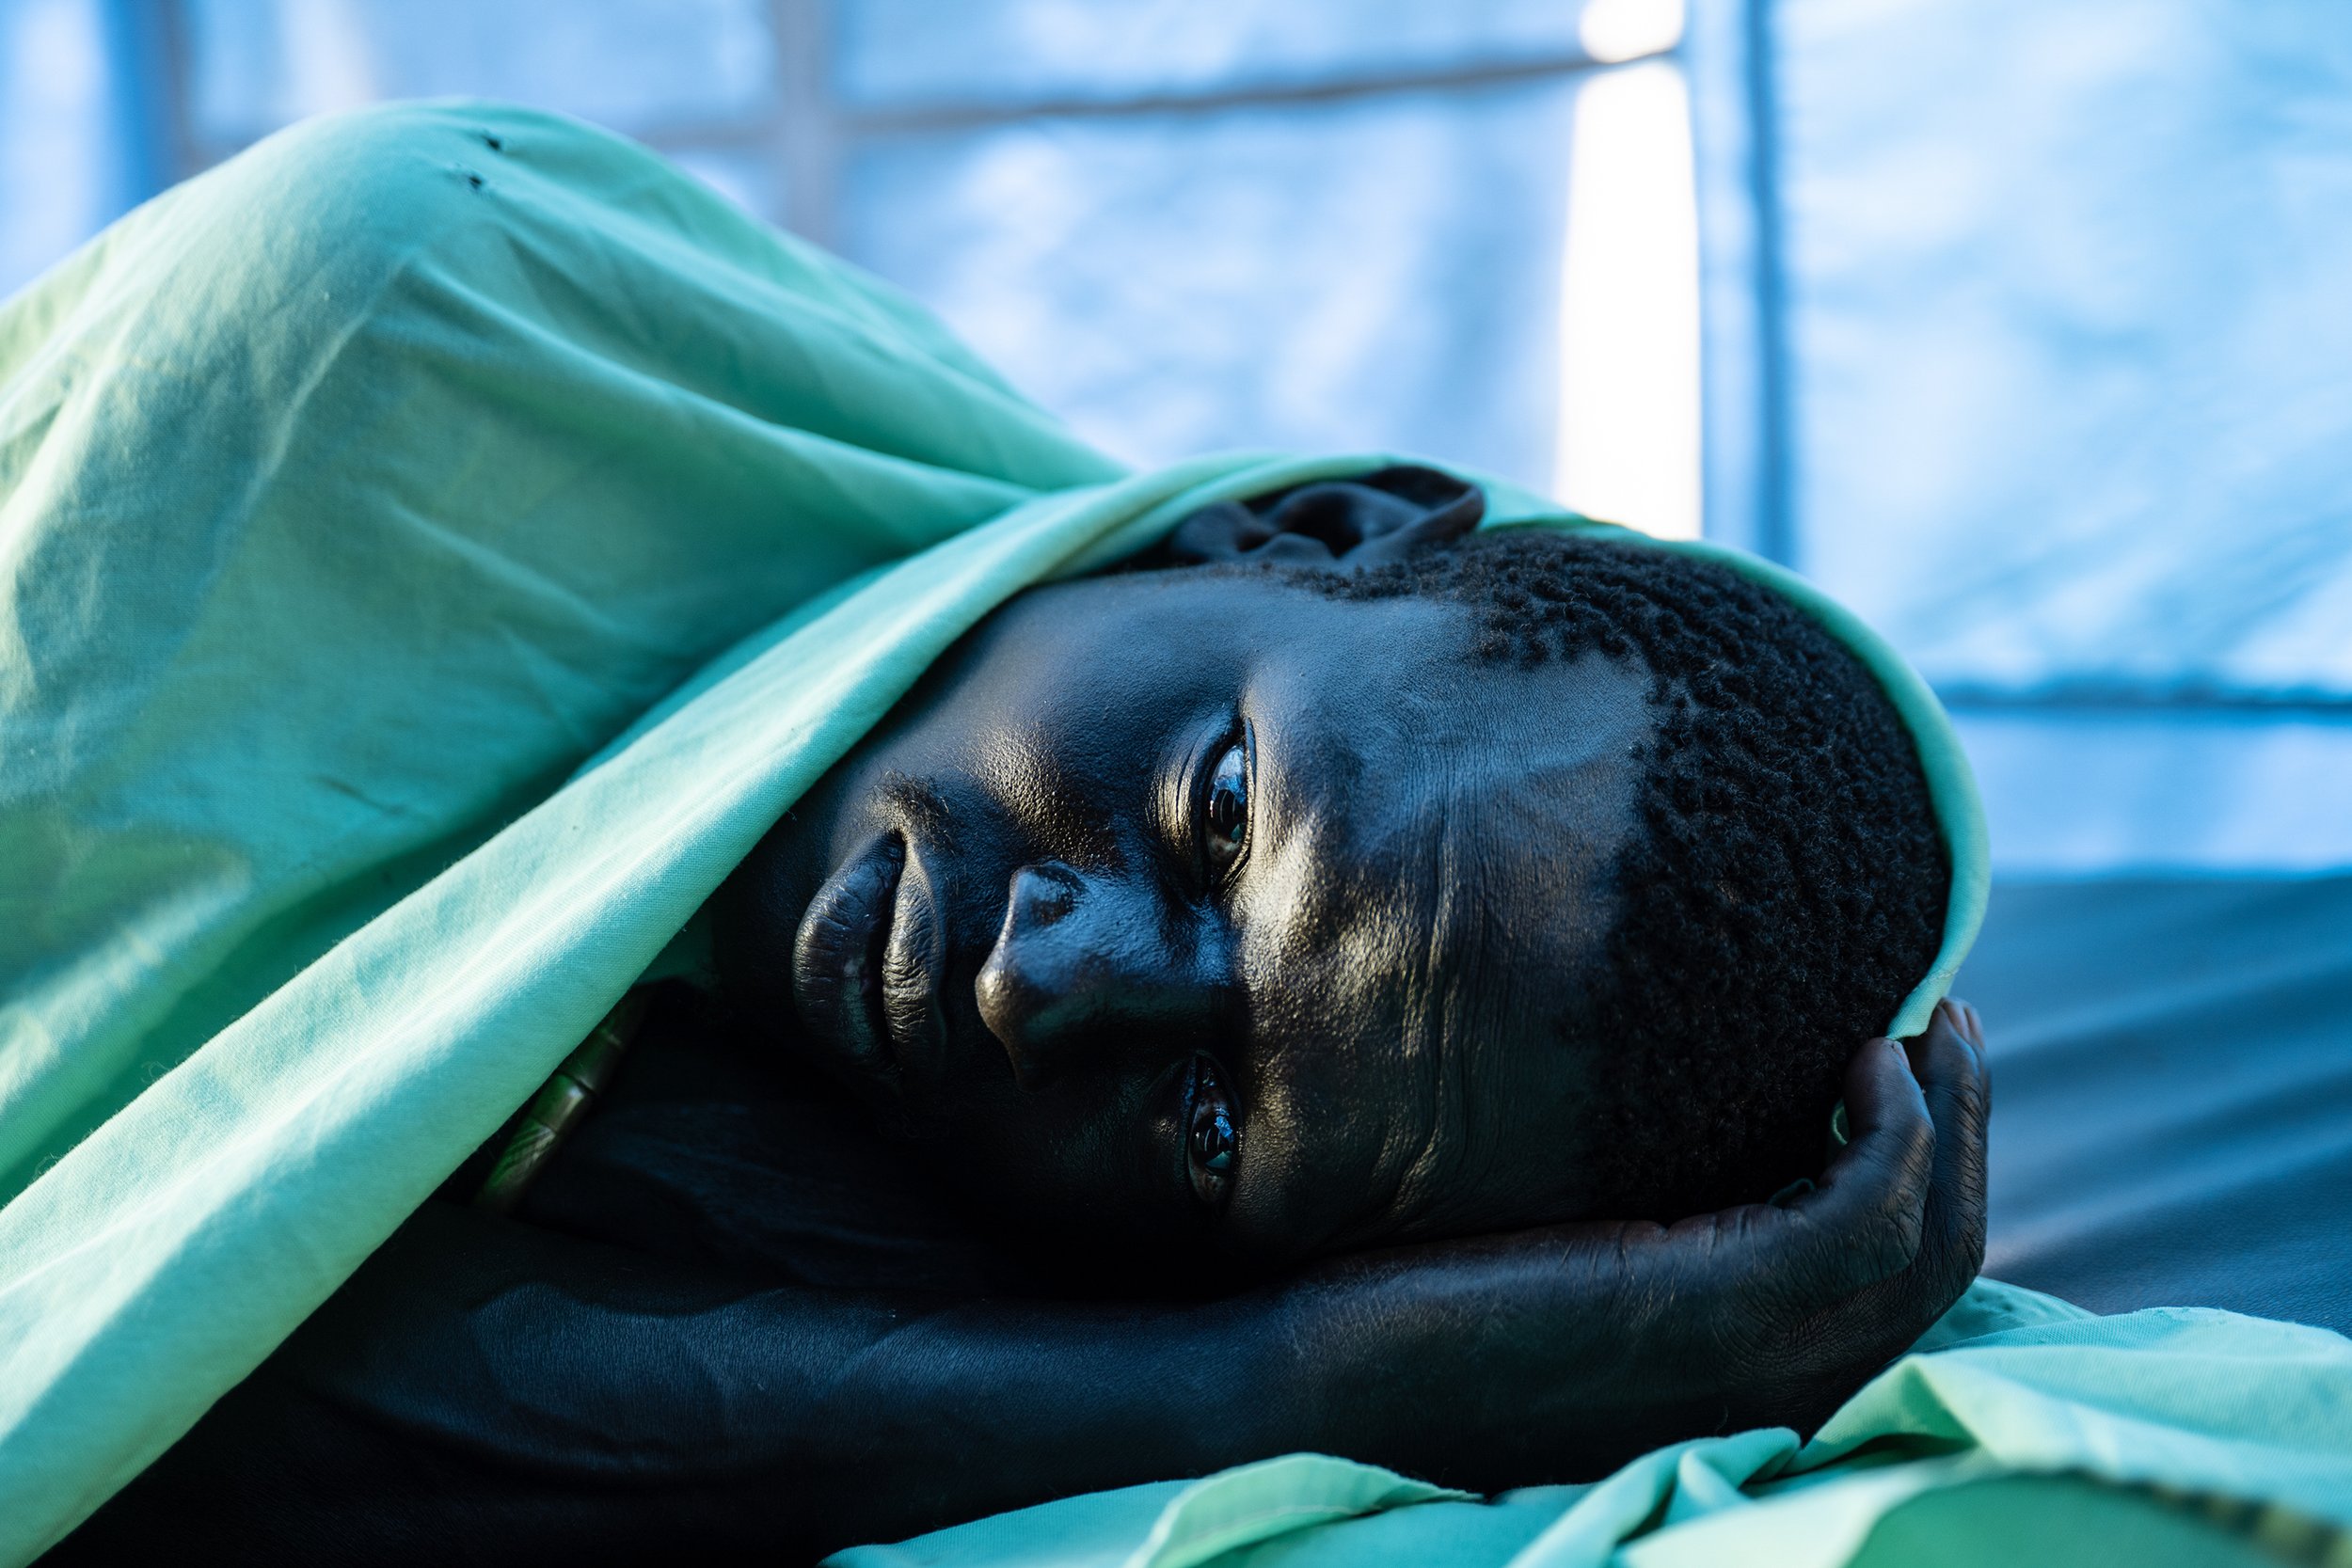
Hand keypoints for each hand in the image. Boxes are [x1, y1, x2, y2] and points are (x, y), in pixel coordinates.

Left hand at [1281, 999, 1989, 1486]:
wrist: (1313, 1372)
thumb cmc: (1417, 1304)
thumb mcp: (1569, 1257)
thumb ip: (1650, 1215)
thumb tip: (1694, 1101)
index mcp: (1744, 1381)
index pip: (1905, 1288)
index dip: (1944, 1168)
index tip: (1918, 1058)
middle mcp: (1768, 1387)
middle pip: (1944, 1259)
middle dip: (1970, 1127)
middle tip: (1950, 1018)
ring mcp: (1743, 1359)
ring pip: (1927, 1239)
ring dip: (1949, 1115)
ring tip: (1921, 1019)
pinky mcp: (1698, 1311)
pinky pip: (1858, 1218)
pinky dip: (1891, 1134)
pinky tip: (1856, 1060)